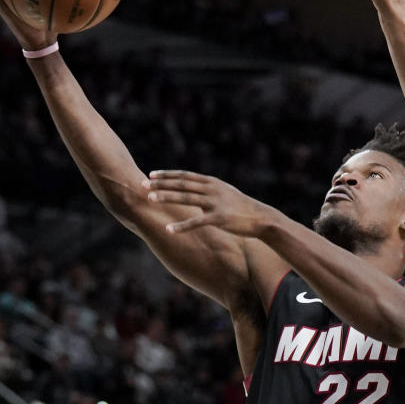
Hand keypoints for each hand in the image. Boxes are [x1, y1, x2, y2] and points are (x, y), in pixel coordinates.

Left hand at [146, 171, 273, 237]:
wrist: (261, 218)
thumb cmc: (242, 208)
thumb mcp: (226, 193)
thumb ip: (210, 190)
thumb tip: (197, 189)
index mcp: (212, 182)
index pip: (185, 176)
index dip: (168, 175)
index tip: (152, 174)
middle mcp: (211, 189)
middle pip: (181, 184)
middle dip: (161, 184)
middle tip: (143, 184)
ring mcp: (215, 203)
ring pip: (185, 198)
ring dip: (166, 197)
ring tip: (150, 199)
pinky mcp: (219, 219)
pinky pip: (196, 222)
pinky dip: (182, 226)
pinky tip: (169, 229)